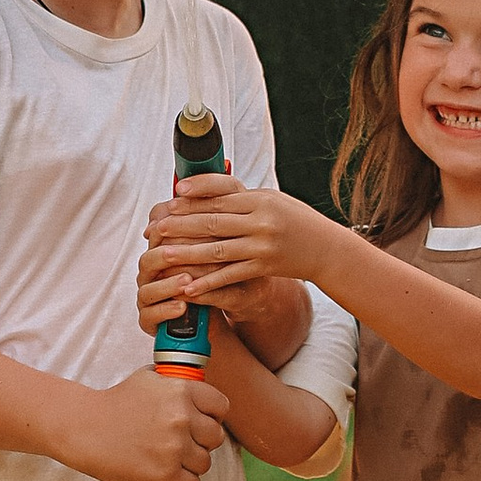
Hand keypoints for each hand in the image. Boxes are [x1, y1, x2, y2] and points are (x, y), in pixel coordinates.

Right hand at [67, 364, 231, 480]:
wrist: (86, 427)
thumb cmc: (114, 403)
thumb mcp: (149, 379)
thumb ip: (176, 383)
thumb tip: (196, 389)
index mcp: (182, 391)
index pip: (221, 407)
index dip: (212, 416)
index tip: (202, 421)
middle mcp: (182, 418)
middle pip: (216, 437)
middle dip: (202, 441)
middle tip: (183, 442)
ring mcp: (175, 447)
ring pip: (204, 462)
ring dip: (190, 463)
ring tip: (170, 458)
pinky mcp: (164, 474)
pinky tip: (167, 474)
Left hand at [137, 178, 325, 328]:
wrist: (324, 248)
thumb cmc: (293, 219)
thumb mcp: (270, 200)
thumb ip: (240, 198)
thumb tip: (201, 193)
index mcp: (260, 199)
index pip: (220, 195)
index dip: (193, 197)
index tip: (171, 199)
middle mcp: (260, 221)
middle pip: (212, 222)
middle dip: (180, 225)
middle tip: (156, 228)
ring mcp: (262, 246)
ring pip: (216, 250)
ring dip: (186, 253)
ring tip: (163, 255)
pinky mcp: (263, 268)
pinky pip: (230, 275)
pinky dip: (208, 282)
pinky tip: (188, 287)